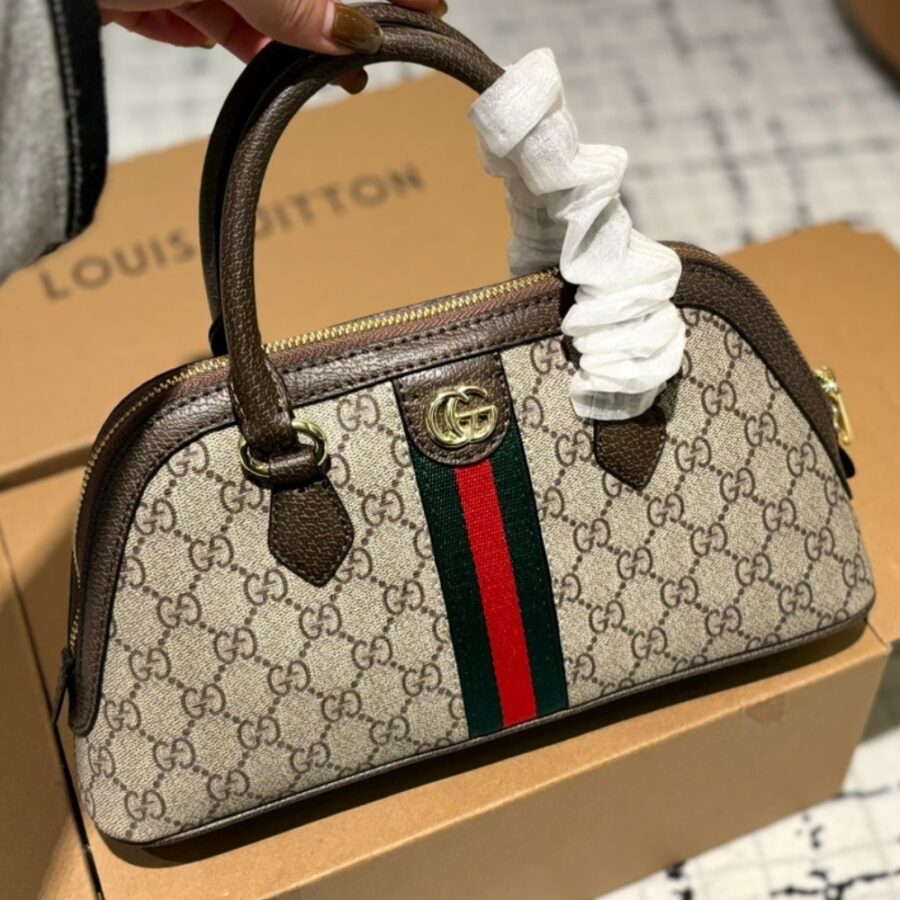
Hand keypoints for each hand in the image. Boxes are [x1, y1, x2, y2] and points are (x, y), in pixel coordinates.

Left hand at [100, 0, 445, 62]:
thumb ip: (289, 0)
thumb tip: (349, 32)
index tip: (427, 4)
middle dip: (334, 19)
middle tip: (372, 50)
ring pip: (260, 6)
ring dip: (286, 41)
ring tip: (324, 73)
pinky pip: (211, 20)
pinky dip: (229, 41)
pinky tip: (247, 53)